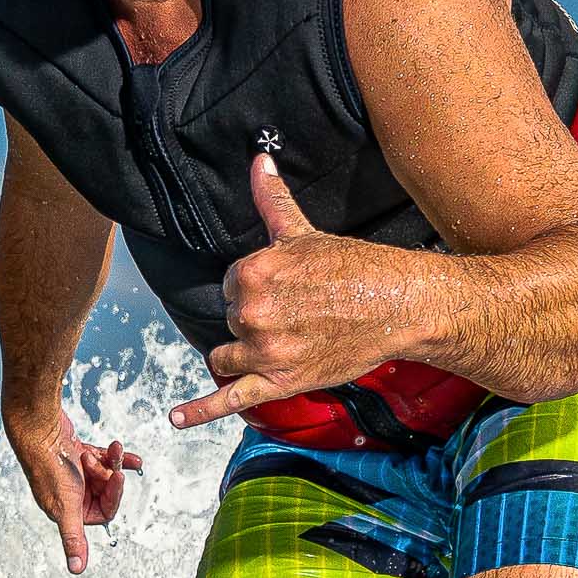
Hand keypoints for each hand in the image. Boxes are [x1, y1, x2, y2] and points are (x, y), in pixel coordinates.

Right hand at [5, 405, 142, 573]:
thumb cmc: (51, 467)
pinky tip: (134, 457)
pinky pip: (104, 459)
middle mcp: (70, 494)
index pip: (104, 512)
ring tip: (109, 448)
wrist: (40, 429)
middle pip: (106, 492)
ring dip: (111, 461)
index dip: (113, 495)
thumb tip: (76, 569)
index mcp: (66, 511)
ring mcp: (74, 474)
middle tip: (104, 463)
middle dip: (110, 474)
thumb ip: (73, 539)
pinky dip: (118, 457)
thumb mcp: (66, 507)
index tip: (115, 477)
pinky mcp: (76, 454)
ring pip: (106, 473)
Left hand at [168, 156, 426, 429]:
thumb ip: (271, 200)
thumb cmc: (354, 266)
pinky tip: (178, 417)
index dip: (256, 288)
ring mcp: (265, 351)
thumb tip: (258, 160)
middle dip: (255, 318)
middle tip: (298, 313)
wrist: (399, 304)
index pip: (231, 285)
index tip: (287, 290)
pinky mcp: (280, 382)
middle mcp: (253, 312)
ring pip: (226, 355)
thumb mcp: (304, 231)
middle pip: (231, 319)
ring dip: (243, 351)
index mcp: (253, 272)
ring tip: (276, 342)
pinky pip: (231, 398)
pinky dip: (201, 410)